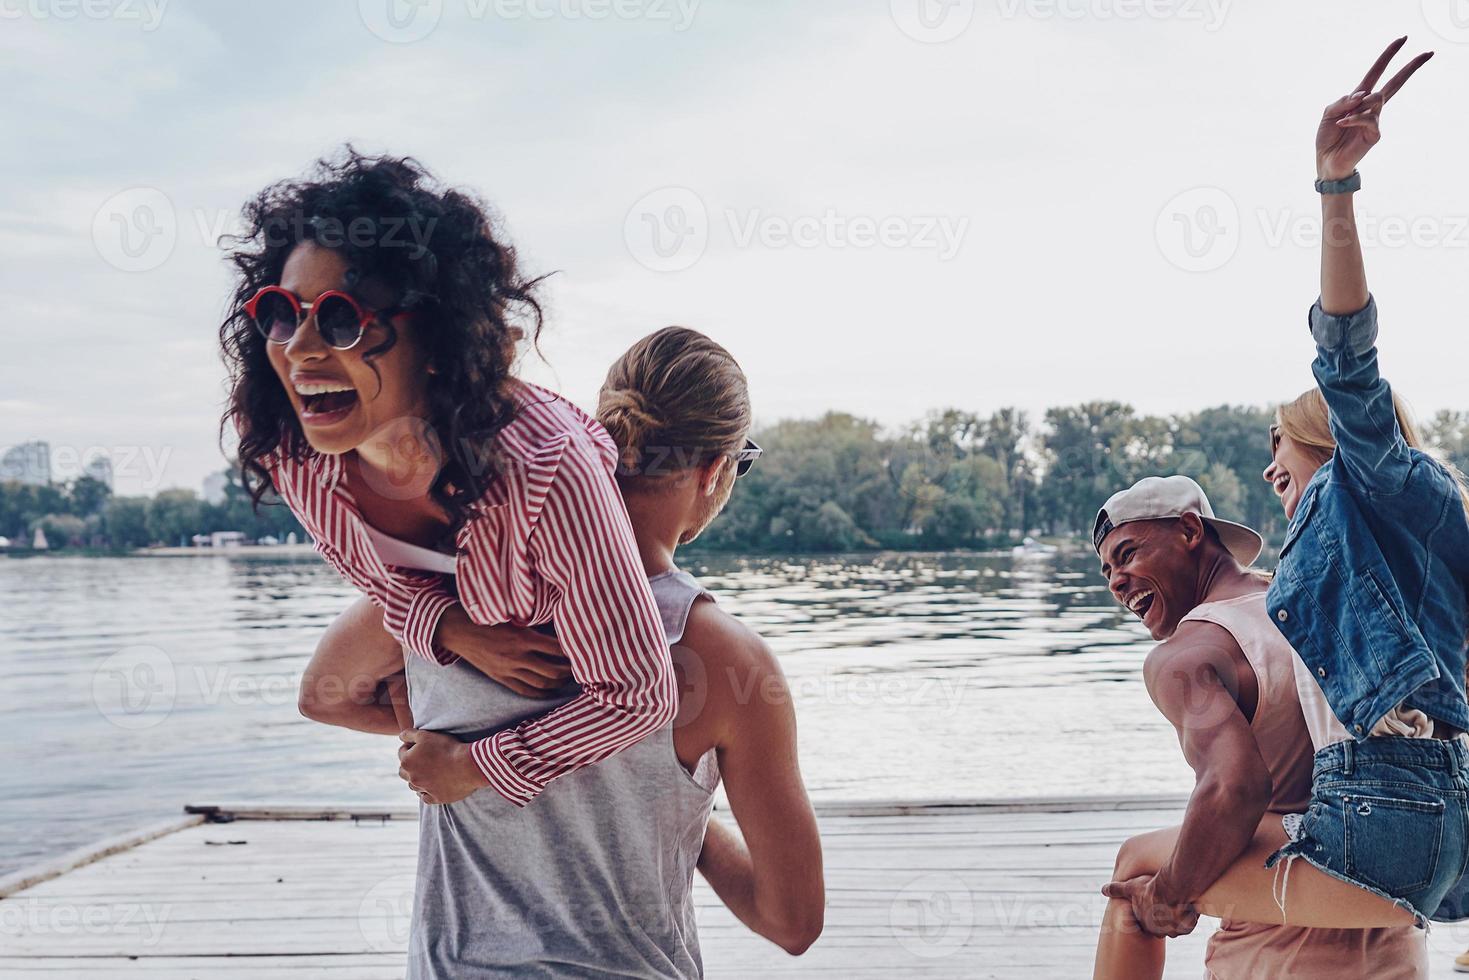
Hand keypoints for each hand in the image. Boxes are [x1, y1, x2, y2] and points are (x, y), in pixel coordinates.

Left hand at [397, 728, 488, 804]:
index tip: (419, 745)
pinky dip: (426, 792)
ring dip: (417, 779)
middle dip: (409, 765)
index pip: (401, 752)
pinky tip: (432, 785)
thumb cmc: (447, 748)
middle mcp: (412, 777)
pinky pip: (425, 797)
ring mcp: (424, 789)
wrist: (467, 766)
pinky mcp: (436, 798)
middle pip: (403, 772)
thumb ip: (409, 734)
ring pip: (413, 786)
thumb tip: (400, 737)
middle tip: (422, 759)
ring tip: (428, 772)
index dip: (409, 746)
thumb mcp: (426, 735)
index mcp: (407, 761)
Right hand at [435, 606, 571, 697]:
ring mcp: (508, 670)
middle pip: (552, 670)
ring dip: (557, 682)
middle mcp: (517, 657)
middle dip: (568, 670)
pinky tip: (549, 690)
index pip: (555, 648)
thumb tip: (556, 621)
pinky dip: (540, 692)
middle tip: (580, 667)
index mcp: (522, 638)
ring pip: (540, 683)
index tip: (581, 649)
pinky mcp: (500, 678)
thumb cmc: (486, 617)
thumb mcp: (511, 614)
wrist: (458, 630)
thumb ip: (532, 621)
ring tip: (567, 677)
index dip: (570, 651)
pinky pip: (524, 690)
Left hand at [1101, 874, 1199, 937]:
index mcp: (1145, 925)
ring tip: (1177, 903)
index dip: (1154, 912)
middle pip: (1164, 926)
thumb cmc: (1150, 888)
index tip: (1157, 903)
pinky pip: (1188, 924)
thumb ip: (1117, 890)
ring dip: (1177, 917)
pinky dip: (1188, 917)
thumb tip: (1102, 889)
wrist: (1171, 889)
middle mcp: (1159, 931)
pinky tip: (1186, 906)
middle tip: (1168, 902)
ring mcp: (1173, 930)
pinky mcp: (1186, 928)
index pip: (1151, 923)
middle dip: (1166, 917)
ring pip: (1177, 925)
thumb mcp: (1131, 887)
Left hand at [1316, 36, 1432, 181]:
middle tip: (1428, 53)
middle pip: (1395, 83)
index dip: (1388, 55)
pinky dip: (1352, 119)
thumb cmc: (1328, 136)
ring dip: (1358, 104)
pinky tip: (1341, 123)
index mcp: (1359, 98)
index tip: (1402, 39)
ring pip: (1377, 99)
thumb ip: (1342, 101)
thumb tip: (1362, 95)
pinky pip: (1368, 118)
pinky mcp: (1375, 133)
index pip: (1377, 72)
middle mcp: (1370, 106)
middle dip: (1410, 67)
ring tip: (1343, 117)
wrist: (1326, 161)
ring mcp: (1375, 119)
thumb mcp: (1328, 113)